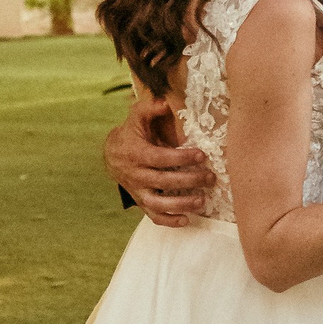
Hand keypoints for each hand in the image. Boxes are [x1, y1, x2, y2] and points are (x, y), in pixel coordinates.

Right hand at [104, 98, 213, 225]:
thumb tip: (166, 102)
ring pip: (158, 203)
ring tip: (202, 201)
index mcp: (136, 153)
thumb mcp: (137, 117)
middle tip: (210, 177)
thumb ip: (150, 108)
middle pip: (163, 181)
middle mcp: (136, 175)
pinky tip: (186, 220)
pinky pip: (153, 216)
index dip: (181, 158)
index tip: (201, 155)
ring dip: (181, 204)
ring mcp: (138, 191)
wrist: (112, 155)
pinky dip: (169, 221)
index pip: (160, 158)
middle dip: (189, 180)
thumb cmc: (132, 133)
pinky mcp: (141, 202)